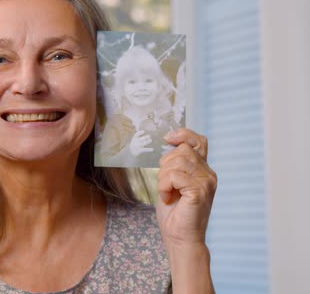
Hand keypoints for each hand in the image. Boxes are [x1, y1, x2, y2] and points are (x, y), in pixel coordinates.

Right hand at [129, 130, 153, 155]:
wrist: (131, 152)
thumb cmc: (135, 143)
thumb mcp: (135, 139)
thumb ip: (139, 135)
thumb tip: (144, 130)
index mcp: (134, 138)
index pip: (136, 135)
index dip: (140, 133)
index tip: (143, 131)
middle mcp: (135, 142)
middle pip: (141, 139)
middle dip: (145, 137)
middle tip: (149, 136)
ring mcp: (137, 146)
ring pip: (143, 143)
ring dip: (147, 141)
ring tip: (150, 140)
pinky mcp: (139, 151)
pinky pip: (145, 149)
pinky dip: (149, 149)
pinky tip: (152, 149)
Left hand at [155, 128, 216, 246]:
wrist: (180, 238)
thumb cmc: (174, 213)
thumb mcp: (173, 182)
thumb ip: (175, 165)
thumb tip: (169, 144)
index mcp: (203, 170)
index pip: (199, 141)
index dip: (183, 134)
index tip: (167, 138)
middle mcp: (209, 174)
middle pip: (182, 150)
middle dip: (165, 164)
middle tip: (166, 185)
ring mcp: (206, 182)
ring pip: (177, 162)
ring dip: (163, 177)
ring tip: (167, 192)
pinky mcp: (199, 191)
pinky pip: (174, 176)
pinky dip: (164, 186)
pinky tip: (168, 198)